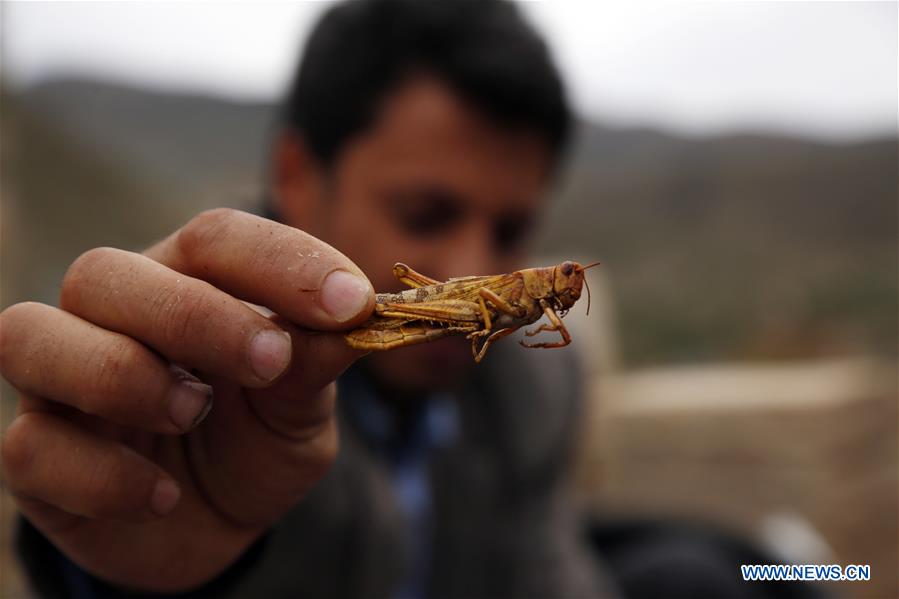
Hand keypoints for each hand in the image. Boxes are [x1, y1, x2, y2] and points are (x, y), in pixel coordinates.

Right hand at [0, 209, 373, 591]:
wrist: (217, 526)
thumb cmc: (257, 443)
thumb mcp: (300, 409)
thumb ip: (315, 363)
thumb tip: (358, 317)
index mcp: (186, 283)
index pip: (214, 238)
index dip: (282, 262)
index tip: (351, 302)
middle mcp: (111, 317)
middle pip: (107, 273)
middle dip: (192, 315)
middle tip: (269, 361)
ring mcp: (60, 382)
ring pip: (31, 335)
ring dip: (122, 374)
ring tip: (193, 414)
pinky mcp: (34, 454)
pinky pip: (30, 445)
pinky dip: (103, 475)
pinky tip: (163, 497)